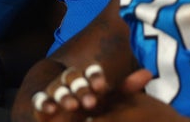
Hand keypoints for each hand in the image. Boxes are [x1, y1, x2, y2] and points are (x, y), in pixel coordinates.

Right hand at [32, 66, 162, 121]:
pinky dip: (43, 103)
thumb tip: (148, 72)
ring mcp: (57, 93)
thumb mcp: (113, 101)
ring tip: (71, 105)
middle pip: (74, 80)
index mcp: (89, 80)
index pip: (91, 74)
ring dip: (63, 96)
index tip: (102, 86)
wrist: (72, 120)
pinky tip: (49, 109)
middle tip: (89, 100)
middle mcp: (71, 84)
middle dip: (80, 88)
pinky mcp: (43, 105)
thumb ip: (128, 87)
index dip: (95, 78)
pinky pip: (41, 101)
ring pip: (58, 90)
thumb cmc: (97, 111)